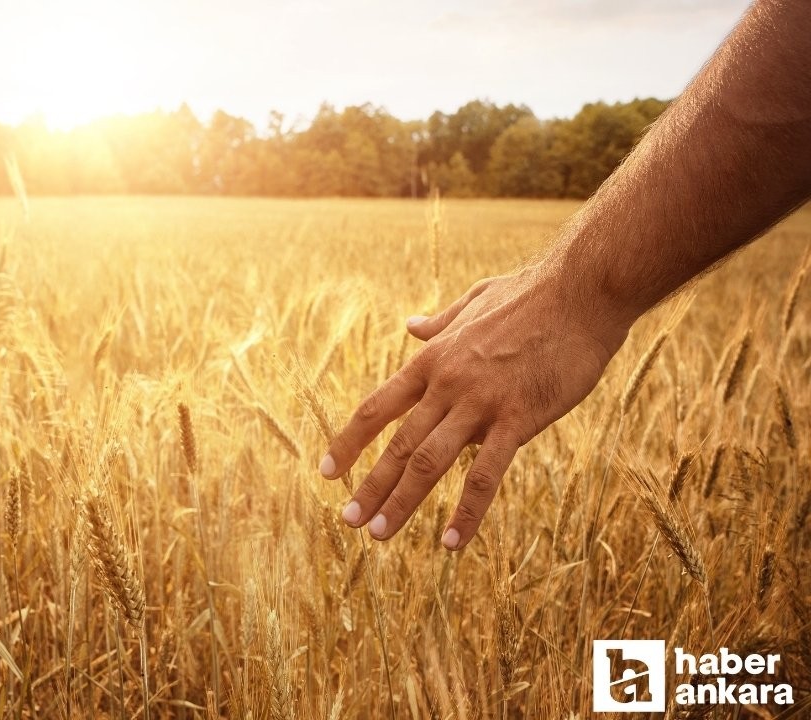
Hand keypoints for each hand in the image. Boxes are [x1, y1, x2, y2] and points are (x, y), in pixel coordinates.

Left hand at [320, 267, 628, 549]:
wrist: (583, 289)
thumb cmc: (533, 294)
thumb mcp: (475, 302)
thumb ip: (441, 322)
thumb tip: (411, 325)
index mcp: (433, 360)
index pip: (377, 408)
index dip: (350, 442)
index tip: (328, 472)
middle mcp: (447, 384)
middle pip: (398, 444)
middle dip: (370, 486)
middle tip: (348, 520)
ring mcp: (481, 402)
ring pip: (429, 462)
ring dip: (401, 502)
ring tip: (379, 534)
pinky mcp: (519, 417)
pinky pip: (486, 474)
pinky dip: (466, 511)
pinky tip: (452, 542)